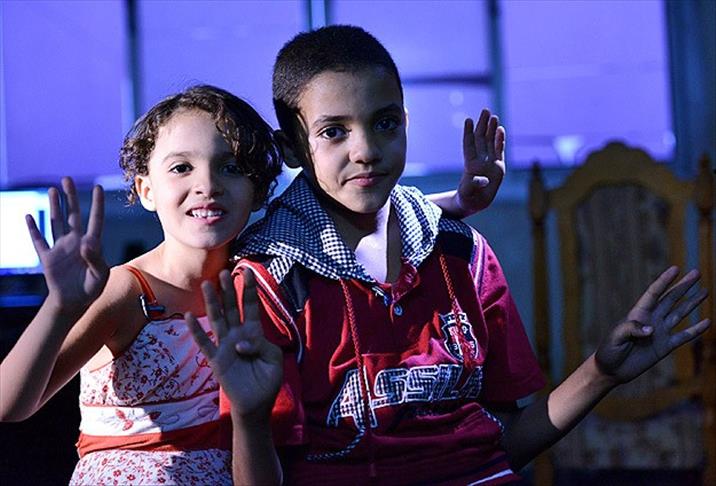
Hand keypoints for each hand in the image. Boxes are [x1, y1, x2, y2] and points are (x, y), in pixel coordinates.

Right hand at [27, 177, 108, 315]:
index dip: (97, 204)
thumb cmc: (91, 288)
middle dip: (70, 197)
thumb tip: (86, 242)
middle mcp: (75, 241)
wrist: (74, 302)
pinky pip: (38, 240)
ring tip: (53, 189)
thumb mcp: (99, 276)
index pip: (95, 220)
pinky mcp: (47, 257)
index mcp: (91, 244)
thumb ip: (95, 259)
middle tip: (67, 179)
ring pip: (56, 222)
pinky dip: (33, 229)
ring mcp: (60, 248)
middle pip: (73, 215)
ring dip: (54, 206)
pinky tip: (29, 216)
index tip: (98, 187)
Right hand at [186, 270, 282, 417]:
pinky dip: (197, 331)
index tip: (247, 271)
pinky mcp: (216, 360)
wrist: (256, 404)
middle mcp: (237, 335)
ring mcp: (225, 346)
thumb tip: (240, 343)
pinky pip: (205, 343)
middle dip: (228, 290)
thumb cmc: (267, 380)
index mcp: (254, 332)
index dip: (249, 289)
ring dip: (213, 303)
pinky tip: (190, 317)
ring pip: (217, 319)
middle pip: (231, 308)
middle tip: (224, 271)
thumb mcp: (273, 359)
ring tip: (207, 285)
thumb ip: (261, 345)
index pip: (250, 306)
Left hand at [456, 109, 505, 212]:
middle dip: (483, 125)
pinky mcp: (498, 166)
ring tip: (493, 116)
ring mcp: (489, 162)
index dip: (469, 133)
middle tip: (485, 110)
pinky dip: (500, 140)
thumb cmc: (468, 199)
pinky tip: (500, 130)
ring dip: (491, 129)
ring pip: (490, 142)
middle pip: (481, 139)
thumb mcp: (468, 194)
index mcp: (471, 165)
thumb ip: (473, 186)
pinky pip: (499, 150)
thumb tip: (481, 179)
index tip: (468, 120)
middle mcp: (480, 160)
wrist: (475, 203)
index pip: (469, 145)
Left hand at [595, 266, 709, 384]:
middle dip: (683, 286)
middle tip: (697, 273)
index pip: (654, 293)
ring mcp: (660, 332)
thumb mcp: (615, 338)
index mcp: (638, 314)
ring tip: (704, 291)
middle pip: (671, 299)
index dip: (664, 281)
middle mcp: (651, 319)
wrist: (611, 370)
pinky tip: (707, 322)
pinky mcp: (665, 346)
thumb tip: (652, 330)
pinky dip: (696, 329)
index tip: (676, 268)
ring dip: (692, 303)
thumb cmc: (609, 351)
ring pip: (679, 313)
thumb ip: (631, 330)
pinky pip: (684, 336)